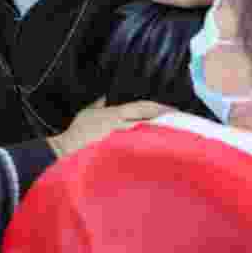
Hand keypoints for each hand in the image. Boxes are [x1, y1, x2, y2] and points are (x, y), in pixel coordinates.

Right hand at [47, 97, 172, 157]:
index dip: (160, 107)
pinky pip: (141, 151)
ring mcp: (122, 141)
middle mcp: (122, 126)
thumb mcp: (86, 114)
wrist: (67, 153)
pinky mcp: (122, 156)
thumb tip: (104, 97)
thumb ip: (98, 105)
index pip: (143, 107)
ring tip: (179, 137)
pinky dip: (153, 150)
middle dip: (168, 120)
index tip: (173, 109)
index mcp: (115, 114)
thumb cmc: (76, 133)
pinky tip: (163, 153)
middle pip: (151, 120)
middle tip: (184, 122)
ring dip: (164, 135)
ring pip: (149, 136)